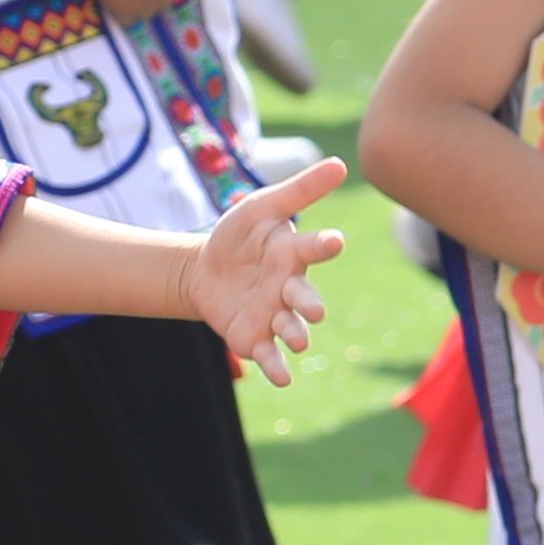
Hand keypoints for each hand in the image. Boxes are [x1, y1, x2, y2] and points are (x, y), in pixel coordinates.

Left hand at [191, 153, 349, 385]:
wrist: (203, 271)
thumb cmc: (240, 236)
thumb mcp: (262, 207)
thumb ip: (300, 190)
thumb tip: (340, 164)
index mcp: (292, 254)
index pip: (312, 248)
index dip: (323, 245)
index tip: (334, 241)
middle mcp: (289, 287)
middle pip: (304, 297)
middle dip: (310, 304)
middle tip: (315, 311)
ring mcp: (274, 315)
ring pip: (290, 328)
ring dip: (295, 335)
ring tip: (297, 341)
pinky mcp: (255, 338)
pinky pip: (269, 356)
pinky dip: (277, 368)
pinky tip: (283, 380)